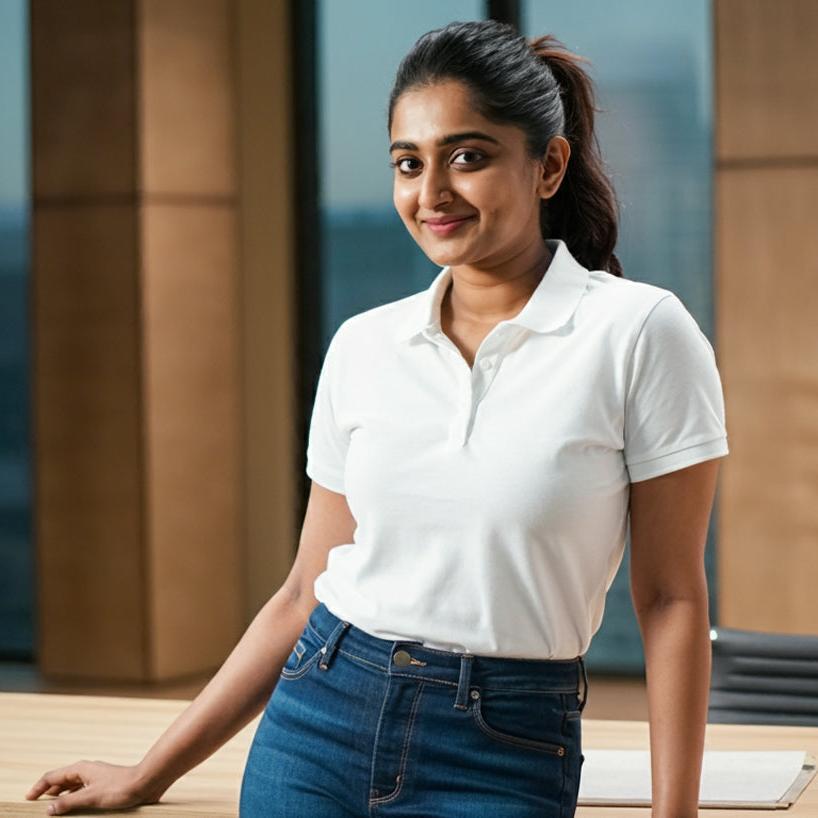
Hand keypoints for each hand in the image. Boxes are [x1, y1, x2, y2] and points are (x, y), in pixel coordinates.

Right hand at [23, 760, 163, 814]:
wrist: (144, 783)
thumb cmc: (119, 788)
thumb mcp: (90, 797)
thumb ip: (68, 803)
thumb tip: (49, 809)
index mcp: (80, 769)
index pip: (52, 776)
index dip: (39, 787)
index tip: (28, 798)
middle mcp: (86, 770)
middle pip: (61, 780)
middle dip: (48, 791)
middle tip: (37, 805)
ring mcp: (95, 777)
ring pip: (72, 786)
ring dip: (61, 796)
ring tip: (52, 808)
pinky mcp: (103, 784)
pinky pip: (82, 790)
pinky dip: (73, 798)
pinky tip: (73, 807)